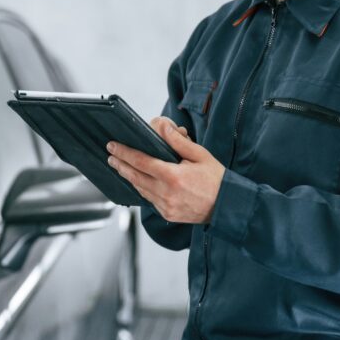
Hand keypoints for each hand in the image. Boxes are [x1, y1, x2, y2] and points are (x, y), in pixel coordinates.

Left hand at [106, 116, 224, 223]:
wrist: (228, 206)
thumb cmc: (216, 180)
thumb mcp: (200, 154)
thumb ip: (177, 141)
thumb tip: (161, 126)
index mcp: (173, 177)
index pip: (141, 162)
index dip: (124, 153)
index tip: (113, 146)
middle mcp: (166, 194)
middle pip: (135, 177)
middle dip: (120, 165)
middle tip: (111, 155)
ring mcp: (166, 207)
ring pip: (140, 189)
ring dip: (129, 177)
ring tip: (120, 166)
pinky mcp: (168, 214)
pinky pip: (149, 199)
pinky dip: (141, 188)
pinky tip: (137, 181)